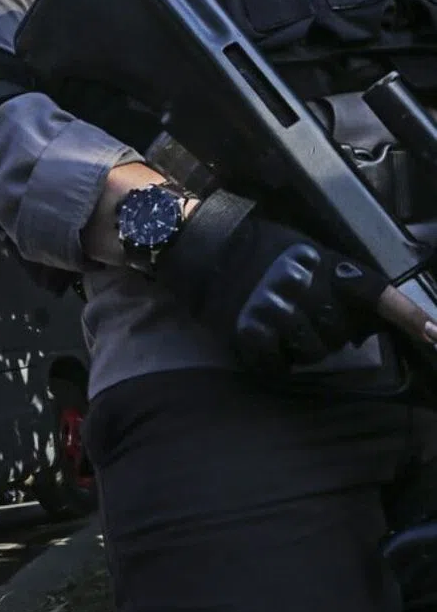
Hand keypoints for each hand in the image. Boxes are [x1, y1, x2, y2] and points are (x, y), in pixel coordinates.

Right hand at [158, 190, 435, 372]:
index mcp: (320, 262)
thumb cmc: (253, 246)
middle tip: (300, 317)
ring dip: (299, 348)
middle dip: (326, 332)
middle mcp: (304, 287)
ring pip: (313, 353)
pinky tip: (260, 342)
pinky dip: (271, 361)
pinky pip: (277, 365)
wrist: (198, 247)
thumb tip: (368, 319)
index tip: (436, 335)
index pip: (374, 291)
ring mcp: (276, 310)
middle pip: (340, 334)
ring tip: (277, 326)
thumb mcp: (301, 247)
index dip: (409, 316)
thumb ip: (334, 276)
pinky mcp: (250, 332)